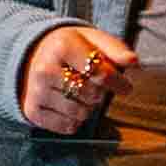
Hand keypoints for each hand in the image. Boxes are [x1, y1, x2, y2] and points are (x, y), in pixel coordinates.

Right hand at [17, 24, 138, 130]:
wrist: (33, 55)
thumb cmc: (70, 48)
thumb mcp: (92, 39)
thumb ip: (115, 48)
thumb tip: (133, 61)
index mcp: (62, 46)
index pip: (100, 73)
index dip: (119, 83)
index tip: (126, 87)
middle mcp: (45, 69)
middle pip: (92, 95)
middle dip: (100, 92)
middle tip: (94, 84)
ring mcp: (36, 92)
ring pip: (81, 113)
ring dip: (88, 107)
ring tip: (80, 93)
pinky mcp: (32, 110)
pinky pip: (68, 126)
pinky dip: (75, 120)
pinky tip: (69, 105)